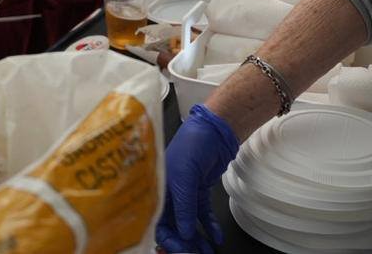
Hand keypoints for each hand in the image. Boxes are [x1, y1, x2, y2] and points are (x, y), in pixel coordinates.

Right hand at [156, 104, 238, 253]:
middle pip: (172, 225)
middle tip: (194, 253)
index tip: (181, 250)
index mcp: (156, 188)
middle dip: (184, 242)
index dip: (168, 238)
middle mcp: (167, 191)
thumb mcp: (184, 177)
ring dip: (197, 238)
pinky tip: (215, 236)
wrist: (214, 130)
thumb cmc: (192, 144)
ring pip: (188, 222)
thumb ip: (184, 207)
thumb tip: (185, 233)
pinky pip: (202, 213)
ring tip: (206, 251)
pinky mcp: (198, 190)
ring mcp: (183, 192)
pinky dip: (209, 225)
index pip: (156, 221)